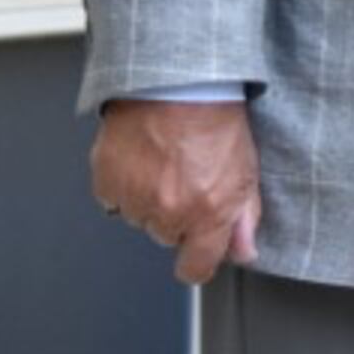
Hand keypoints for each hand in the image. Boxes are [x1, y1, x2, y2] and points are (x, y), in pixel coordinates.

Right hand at [91, 99, 263, 286]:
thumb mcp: (246, 170)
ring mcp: (135, 199)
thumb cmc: (216, 120)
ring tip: (166, 162)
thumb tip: (244, 253)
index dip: (197, 261)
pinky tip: (142, 159)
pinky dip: (124, 184)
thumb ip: (244, 218)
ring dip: (150, 199)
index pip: (195, 268)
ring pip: (140, 218)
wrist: (178, 85)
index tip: (197, 253)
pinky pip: (114, 199)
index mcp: (208, 213)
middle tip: (187, 178)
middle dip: (178, 216)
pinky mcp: (106, 182)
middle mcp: (169, 212)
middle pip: (168, 236)